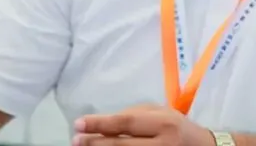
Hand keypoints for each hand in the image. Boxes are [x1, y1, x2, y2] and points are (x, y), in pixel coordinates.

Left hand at [73, 105, 214, 145]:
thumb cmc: (179, 127)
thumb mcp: (161, 113)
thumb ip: (135, 115)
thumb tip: (105, 124)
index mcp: (164, 124)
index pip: (126, 124)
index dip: (100, 124)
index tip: (78, 124)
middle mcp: (163, 145)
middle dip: (95, 143)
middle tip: (75, 140)